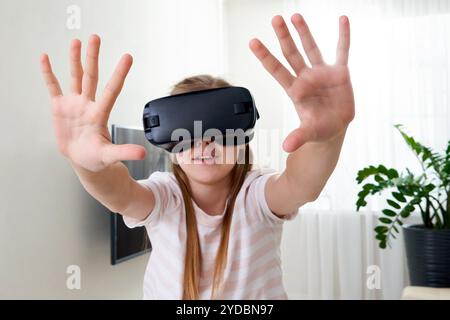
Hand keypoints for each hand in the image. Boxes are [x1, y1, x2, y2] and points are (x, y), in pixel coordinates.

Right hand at [40, 35, 145, 171]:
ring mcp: (74, 104)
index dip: (119, 74)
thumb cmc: (96, 157)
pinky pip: (53, 87)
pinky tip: (46, 58)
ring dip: (74, 59)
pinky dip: (49, 73)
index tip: (128, 57)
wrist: (82, 160)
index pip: (112, 90)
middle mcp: (88, 104)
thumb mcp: (110, 155)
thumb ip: (124, 151)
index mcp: (100, 114)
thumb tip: (143, 153)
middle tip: (96, 38)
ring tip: (76, 41)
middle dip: (93, 57)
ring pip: (75, 77)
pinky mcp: (60, 107)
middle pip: (91, 76)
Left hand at [250, 14, 354, 152]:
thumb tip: (287, 147)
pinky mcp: (340, 73)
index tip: (252, 41)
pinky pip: (342, 51)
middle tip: (275, 19)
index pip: (276, 70)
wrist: (334, 126)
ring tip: (295, 15)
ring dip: (304, 32)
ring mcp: (322, 73)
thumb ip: (298, 137)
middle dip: (283, 37)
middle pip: (291, 54)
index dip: (265, 56)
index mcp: (295, 90)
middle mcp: (306, 78)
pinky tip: (342, 19)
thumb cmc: (318, 128)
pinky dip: (343, 36)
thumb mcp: (308, 133)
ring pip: (311, 48)